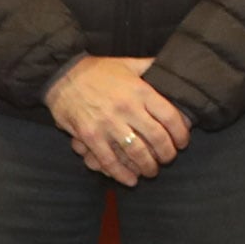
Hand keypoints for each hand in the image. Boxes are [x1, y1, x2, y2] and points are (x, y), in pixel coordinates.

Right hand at [45, 54, 193, 186]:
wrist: (62, 74)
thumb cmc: (98, 70)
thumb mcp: (128, 63)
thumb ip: (151, 66)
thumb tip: (173, 64)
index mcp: (140, 91)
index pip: (170, 116)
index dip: (181, 133)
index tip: (183, 142)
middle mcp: (127, 108)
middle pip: (157, 137)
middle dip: (167, 153)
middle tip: (169, 159)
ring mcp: (108, 123)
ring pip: (136, 152)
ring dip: (148, 166)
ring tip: (152, 171)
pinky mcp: (90, 136)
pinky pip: (109, 160)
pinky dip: (121, 174)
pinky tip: (131, 180)